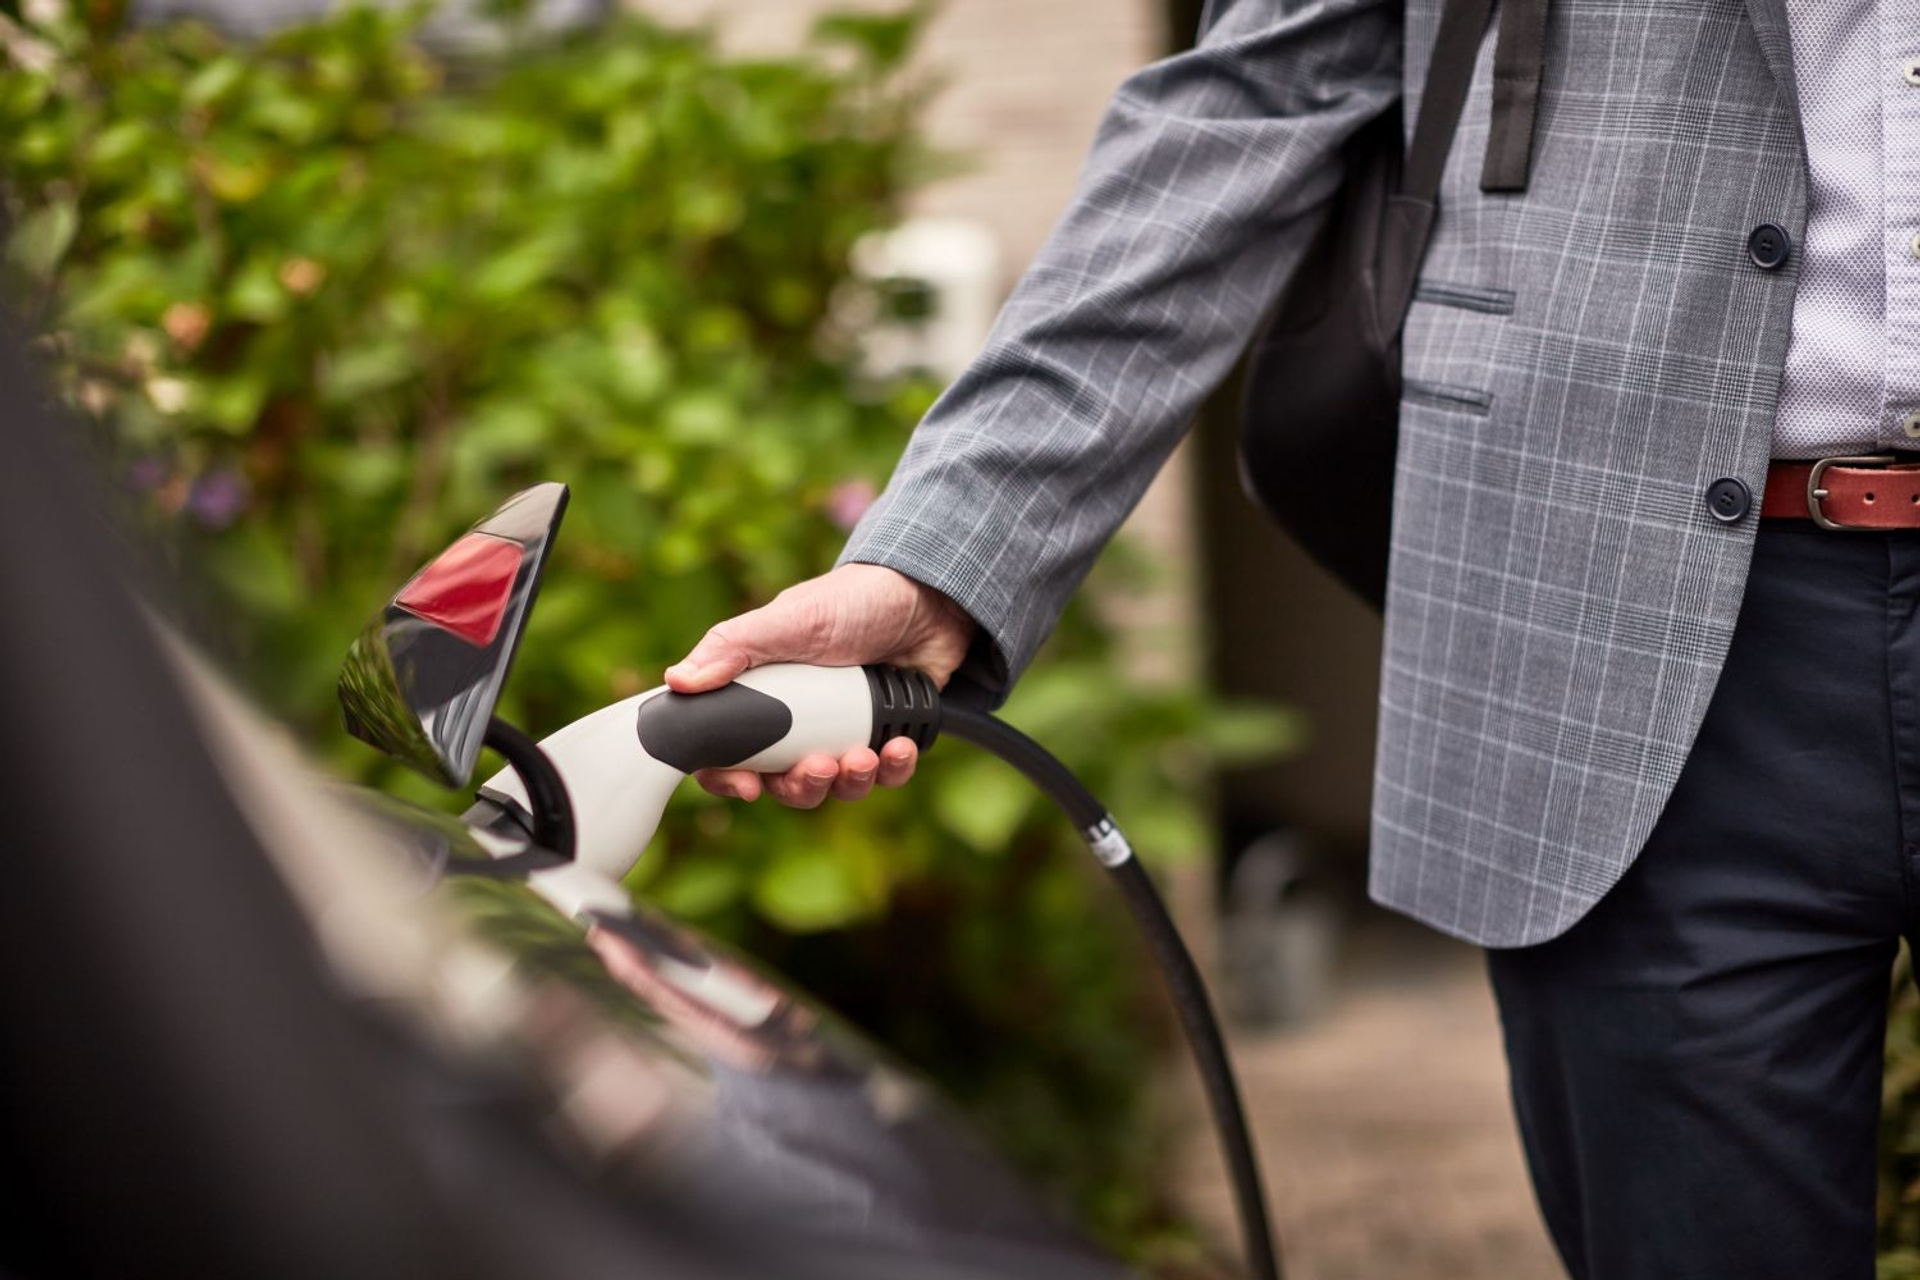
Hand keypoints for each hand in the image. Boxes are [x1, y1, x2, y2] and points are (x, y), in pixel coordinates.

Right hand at [664, 564, 976, 807]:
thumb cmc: (852, 601)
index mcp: (764, 695)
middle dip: (802, 785)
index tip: (747, 788)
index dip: (730, 778)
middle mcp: (801, 721)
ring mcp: (846, 732)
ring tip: (864, 757)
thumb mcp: (790, 619)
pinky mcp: (889, 737)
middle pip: (785, 782)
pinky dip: (893, 768)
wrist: (930, 595)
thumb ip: (734, 648)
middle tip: (819, 767)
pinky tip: (899, 747)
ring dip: (849, 782)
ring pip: (837, 786)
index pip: (729, 752)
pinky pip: (887, 774)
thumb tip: (677, 682)